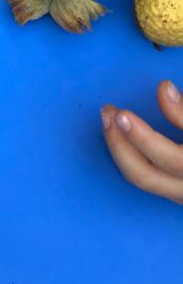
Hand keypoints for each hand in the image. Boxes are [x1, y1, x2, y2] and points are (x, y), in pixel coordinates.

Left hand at [103, 81, 182, 203]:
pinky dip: (130, 156)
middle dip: (118, 143)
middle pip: (145, 175)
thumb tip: (163, 88)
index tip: (123, 113)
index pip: (169, 159)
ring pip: (142, 179)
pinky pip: (148, 178)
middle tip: (107, 111)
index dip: (142, 137)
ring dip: (118, 148)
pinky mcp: (179, 195)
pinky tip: (122, 135)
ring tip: (108, 118)